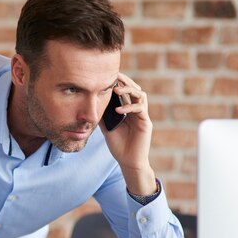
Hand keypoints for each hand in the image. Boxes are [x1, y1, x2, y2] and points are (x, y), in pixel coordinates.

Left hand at [100, 73, 156, 195]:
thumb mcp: (106, 128)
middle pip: (135, 89)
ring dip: (128, 90)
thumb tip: (92, 104)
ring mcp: (142, 116)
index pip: (126, 91)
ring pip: (141, 95)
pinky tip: (118, 110)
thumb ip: (102, 116)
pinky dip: (129, 107)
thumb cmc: (118, 146)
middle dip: (125, 81)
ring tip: (116, 89)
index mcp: (128, 110)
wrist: (129, 162)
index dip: (119, 82)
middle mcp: (137, 110)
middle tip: (114, 75)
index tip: (108, 75)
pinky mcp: (146, 123)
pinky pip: (140, 109)